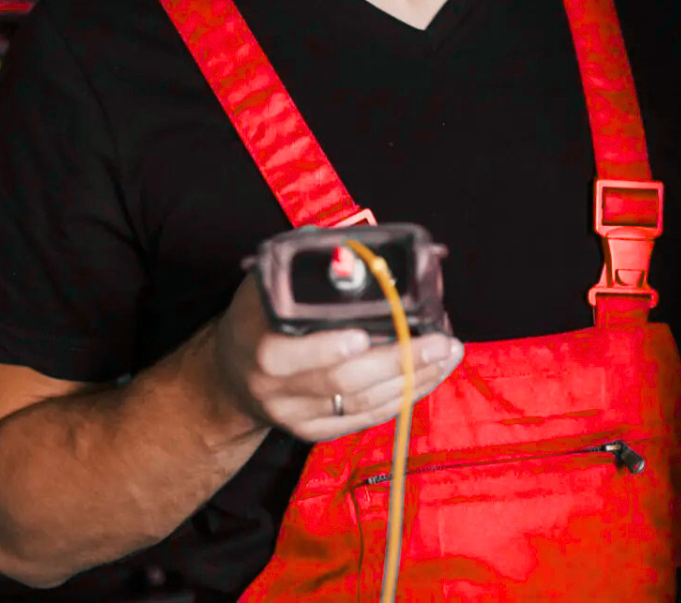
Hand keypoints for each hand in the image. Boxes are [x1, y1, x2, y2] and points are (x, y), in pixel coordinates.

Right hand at [211, 276, 464, 443]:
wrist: (231, 377)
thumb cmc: (258, 318)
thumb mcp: (266, 286)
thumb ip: (306, 269)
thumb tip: (359, 249)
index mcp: (260, 347)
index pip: (289, 355)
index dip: (325, 349)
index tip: (362, 336)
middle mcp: (276, 389)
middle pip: (341, 382)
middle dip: (397, 361)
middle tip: (440, 341)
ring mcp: (297, 415)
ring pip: (362, 404)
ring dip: (413, 378)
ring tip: (449, 353)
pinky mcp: (315, 431)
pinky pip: (365, 418)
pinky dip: (402, 397)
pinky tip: (430, 376)